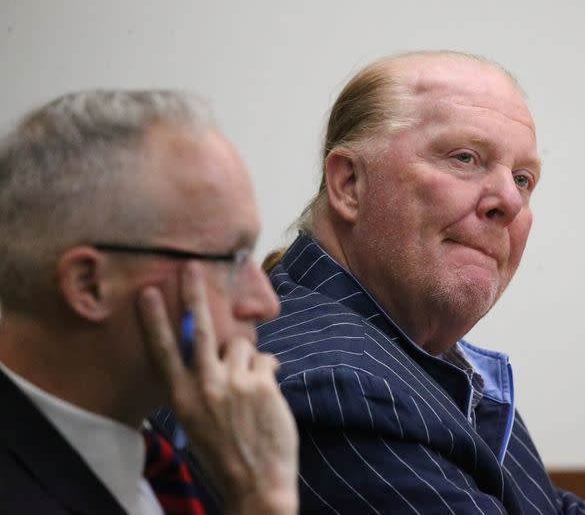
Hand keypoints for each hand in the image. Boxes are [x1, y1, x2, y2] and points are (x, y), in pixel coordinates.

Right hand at [138, 262, 297, 514]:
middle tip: (192, 266)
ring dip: (247, 358)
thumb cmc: (225, 455)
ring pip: (241, 345)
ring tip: (250, 387)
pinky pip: (266, 360)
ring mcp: (233, 383)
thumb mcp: (198, 422)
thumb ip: (202, 387)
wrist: (257, 484)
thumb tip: (218, 354)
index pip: (163, 352)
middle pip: (199, 330)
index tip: (148, 293)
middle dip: (195, 294)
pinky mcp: (261, 383)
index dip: (154, 321)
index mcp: (181, 399)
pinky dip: (268, 371)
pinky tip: (268, 393)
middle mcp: (204, 386)